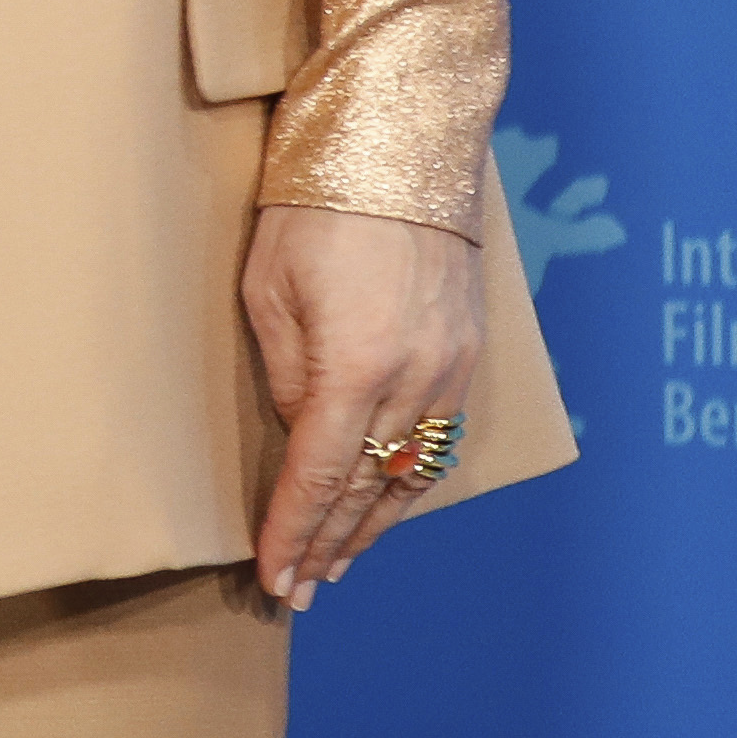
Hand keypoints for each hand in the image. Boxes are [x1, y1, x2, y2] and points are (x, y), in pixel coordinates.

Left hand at [240, 202, 487, 608]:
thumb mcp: (268, 289)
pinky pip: (439, 438)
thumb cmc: (314, 207)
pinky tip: (387, 502)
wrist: (400, 146)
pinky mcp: (468, 353)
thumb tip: (300, 430)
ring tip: (337, 562)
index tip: (274, 576)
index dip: (294, 531)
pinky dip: (410, 480)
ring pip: (411, 473)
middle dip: (330, 544)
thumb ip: (286, 371)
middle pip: (368, 488)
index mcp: (356, 367)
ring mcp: (450, 369)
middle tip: (299, 591)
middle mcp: (415, 380)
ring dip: (373, 523)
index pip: (319, 475)